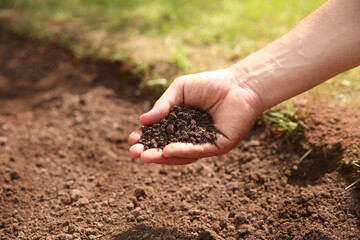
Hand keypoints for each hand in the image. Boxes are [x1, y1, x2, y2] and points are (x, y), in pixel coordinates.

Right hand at [128, 68, 262, 164]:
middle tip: (134, 153)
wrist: (238, 84)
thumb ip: (163, 106)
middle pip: (167, 148)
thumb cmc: (209, 84)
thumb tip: (142, 121)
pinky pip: (198, 151)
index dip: (146, 137)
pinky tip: (168, 150)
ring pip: (181, 155)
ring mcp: (204, 143)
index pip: (160, 134)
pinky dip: (182, 151)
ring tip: (145, 156)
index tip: (131, 139)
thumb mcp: (179, 90)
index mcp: (181, 124)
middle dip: (150, 152)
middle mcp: (191, 136)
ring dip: (162, 157)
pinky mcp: (217, 146)